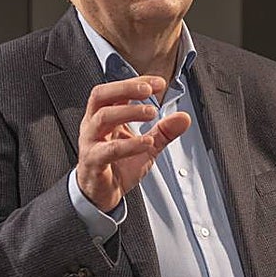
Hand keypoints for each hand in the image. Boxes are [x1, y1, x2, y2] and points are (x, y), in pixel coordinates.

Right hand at [76, 76, 190, 211]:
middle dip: (125, 88)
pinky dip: (130, 144)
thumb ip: (164, 131)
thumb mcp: (147, 145)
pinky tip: (147, 142)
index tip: (158, 83)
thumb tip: (184, 117)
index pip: (117, 90)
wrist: (101, 194)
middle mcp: (94, 125)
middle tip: (148, 91)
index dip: (136, 82)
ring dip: (128, 111)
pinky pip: (109, 150)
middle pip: (101, 95)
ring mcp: (91, 142)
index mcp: (105, 116)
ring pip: (102, 117)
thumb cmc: (118, 166)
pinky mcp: (93, 161)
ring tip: (151, 113)